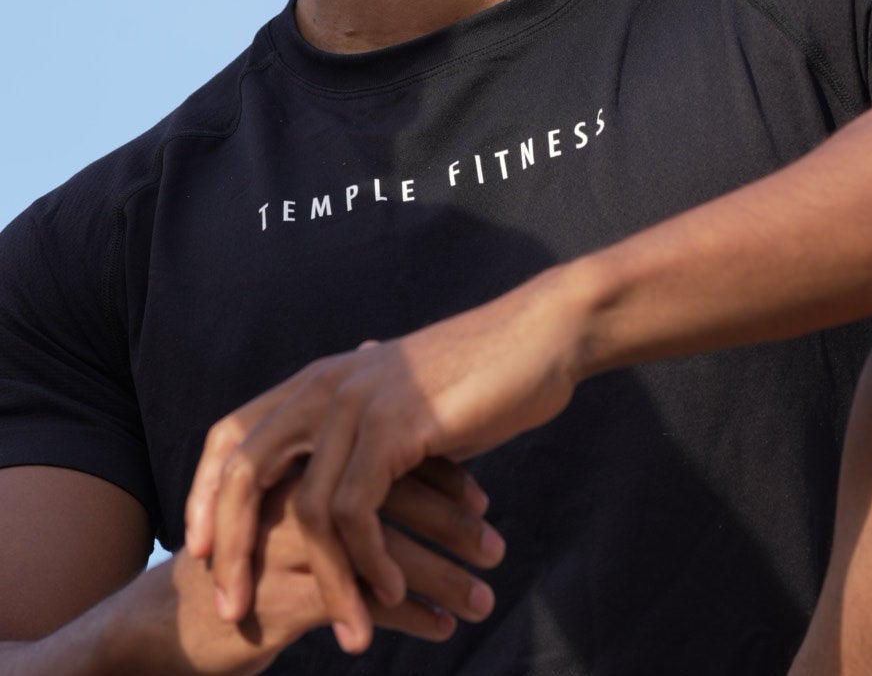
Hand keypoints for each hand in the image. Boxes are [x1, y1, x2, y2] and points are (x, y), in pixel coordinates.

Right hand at [166, 471, 495, 673]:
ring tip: (483, 599)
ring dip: (442, 577)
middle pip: (391, 498)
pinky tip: (442, 628)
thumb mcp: (292, 511)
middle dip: (451, 526)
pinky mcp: (285, 596)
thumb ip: (343, 474)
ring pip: (383, 554)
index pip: (385, 454)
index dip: (438, 478)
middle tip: (497, 549)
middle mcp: (295, 490)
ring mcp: (288, 541)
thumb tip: (410, 442)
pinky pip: (363, 604)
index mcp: (300, 458)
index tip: (483, 501)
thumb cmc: (248, 563)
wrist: (174, 626)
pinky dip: (410, 618)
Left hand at [185, 270, 584, 651]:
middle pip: (244, 470)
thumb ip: (368, 438)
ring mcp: (360, 400)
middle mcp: (328, 384)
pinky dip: (369, 562)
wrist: (541, 336)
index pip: (232, 434)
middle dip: (231, 547)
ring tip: (347, 630)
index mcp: (322, 378)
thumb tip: (348, 491)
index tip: (202, 554)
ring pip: (308, 508)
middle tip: (231, 609)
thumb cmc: (483, 375)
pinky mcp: (397, 423)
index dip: (206, 494)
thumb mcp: (407, 406)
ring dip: (326, 581)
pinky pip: (359, 510)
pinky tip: (392, 592)